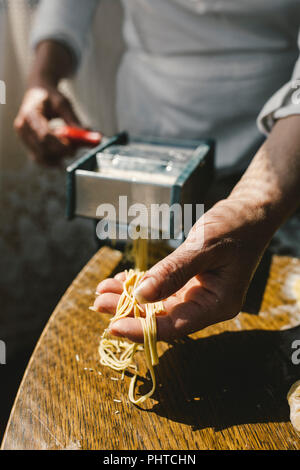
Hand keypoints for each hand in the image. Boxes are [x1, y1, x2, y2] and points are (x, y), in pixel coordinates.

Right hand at [14, 86, 80, 165]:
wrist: (37, 91)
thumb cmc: (51, 97)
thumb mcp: (63, 104)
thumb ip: (73, 119)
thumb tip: (86, 133)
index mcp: (30, 113)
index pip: (45, 135)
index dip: (60, 145)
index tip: (74, 149)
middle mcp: (23, 126)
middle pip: (42, 148)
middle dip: (60, 154)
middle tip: (74, 152)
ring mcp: (22, 135)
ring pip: (39, 156)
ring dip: (56, 159)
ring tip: (68, 152)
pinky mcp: (25, 142)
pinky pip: (37, 157)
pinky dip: (50, 161)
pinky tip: (61, 158)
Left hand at [94, 198, 271, 342]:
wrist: (249, 212)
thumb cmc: (234, 226)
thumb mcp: (204, 246)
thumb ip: (174, 271)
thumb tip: (140, 295)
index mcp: (217, 304)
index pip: (175, 327)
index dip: (142, 329)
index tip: (113, 326)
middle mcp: (205, 305)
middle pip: (162, 318)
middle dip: (129, 311)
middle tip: (98, 303)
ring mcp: (196, 295)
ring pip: (157, 304)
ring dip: (129, 298)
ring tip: (101, 292)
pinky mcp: (188, 283)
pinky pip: (159, 290)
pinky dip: (139, 285)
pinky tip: (118, 281)